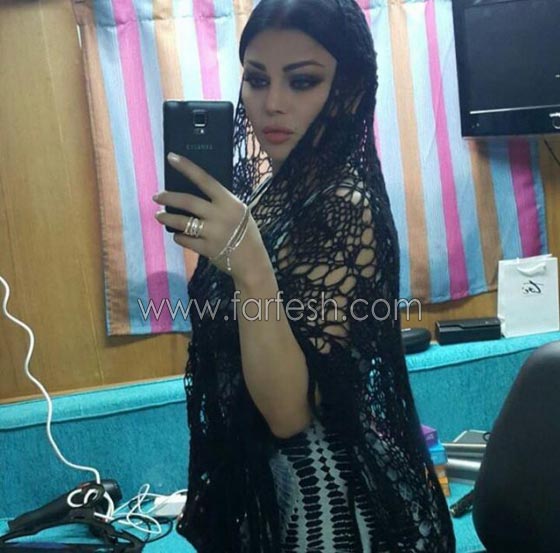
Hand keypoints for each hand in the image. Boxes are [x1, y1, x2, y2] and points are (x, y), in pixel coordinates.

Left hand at [153, 153, 267, 281]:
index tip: (171, 157)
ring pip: (182, 223)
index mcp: (229, 202)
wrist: (253, 261)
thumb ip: (220, 202)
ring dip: (167, 218)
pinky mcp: (207, 249)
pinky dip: (179, 237)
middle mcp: (220, 216)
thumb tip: (193, 191)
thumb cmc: (245, 232)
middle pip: (188, 202)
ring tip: (159, 216)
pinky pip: (185, 240)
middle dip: (168, 198)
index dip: (187, 167)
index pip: (205, 179)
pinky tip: (178, 235)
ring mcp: (213, 233)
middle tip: (156, 196)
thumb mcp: (239, 211)